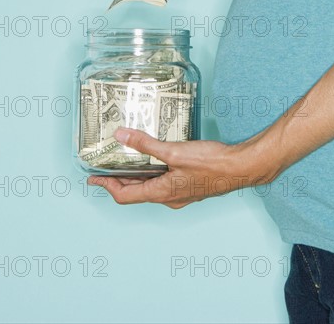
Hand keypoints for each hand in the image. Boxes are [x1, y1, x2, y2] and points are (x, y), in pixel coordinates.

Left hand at [87, 127, 280, 207]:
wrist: (240, 167)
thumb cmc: (211, 163)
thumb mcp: (174, 152)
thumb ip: (146, 144)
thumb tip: (121, 136)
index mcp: (161, 192)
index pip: (125, 195)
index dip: (107, 187)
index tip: (93, 180)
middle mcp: (169, 197)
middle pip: (137, 192)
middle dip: (120, 181)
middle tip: (106, 170)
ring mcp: (181, 193)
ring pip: (152, 187)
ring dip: (138, 177)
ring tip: (128, 162)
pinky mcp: (190, 185)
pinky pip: (165, 182)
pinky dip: (154, 173)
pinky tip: (158, 159)